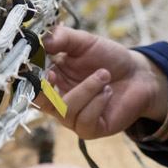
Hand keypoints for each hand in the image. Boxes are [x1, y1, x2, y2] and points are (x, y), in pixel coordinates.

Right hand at [36, 27, 167, 138]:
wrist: (138, 74)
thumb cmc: (107, 58)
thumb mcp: (84, 42)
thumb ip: (62, 38)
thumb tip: (43, 40)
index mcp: (50, 80)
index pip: (30, 84)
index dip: (30, 78)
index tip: (39, 66)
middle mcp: (57, 101)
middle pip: (39, 103)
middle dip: (46, 90)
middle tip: (55, 73)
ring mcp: (73, 118)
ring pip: (66, 111)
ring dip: (86, 89)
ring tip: (104, 74)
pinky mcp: (90, 129)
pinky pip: (85, 121)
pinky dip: (97, 102)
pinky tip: (108, 91)